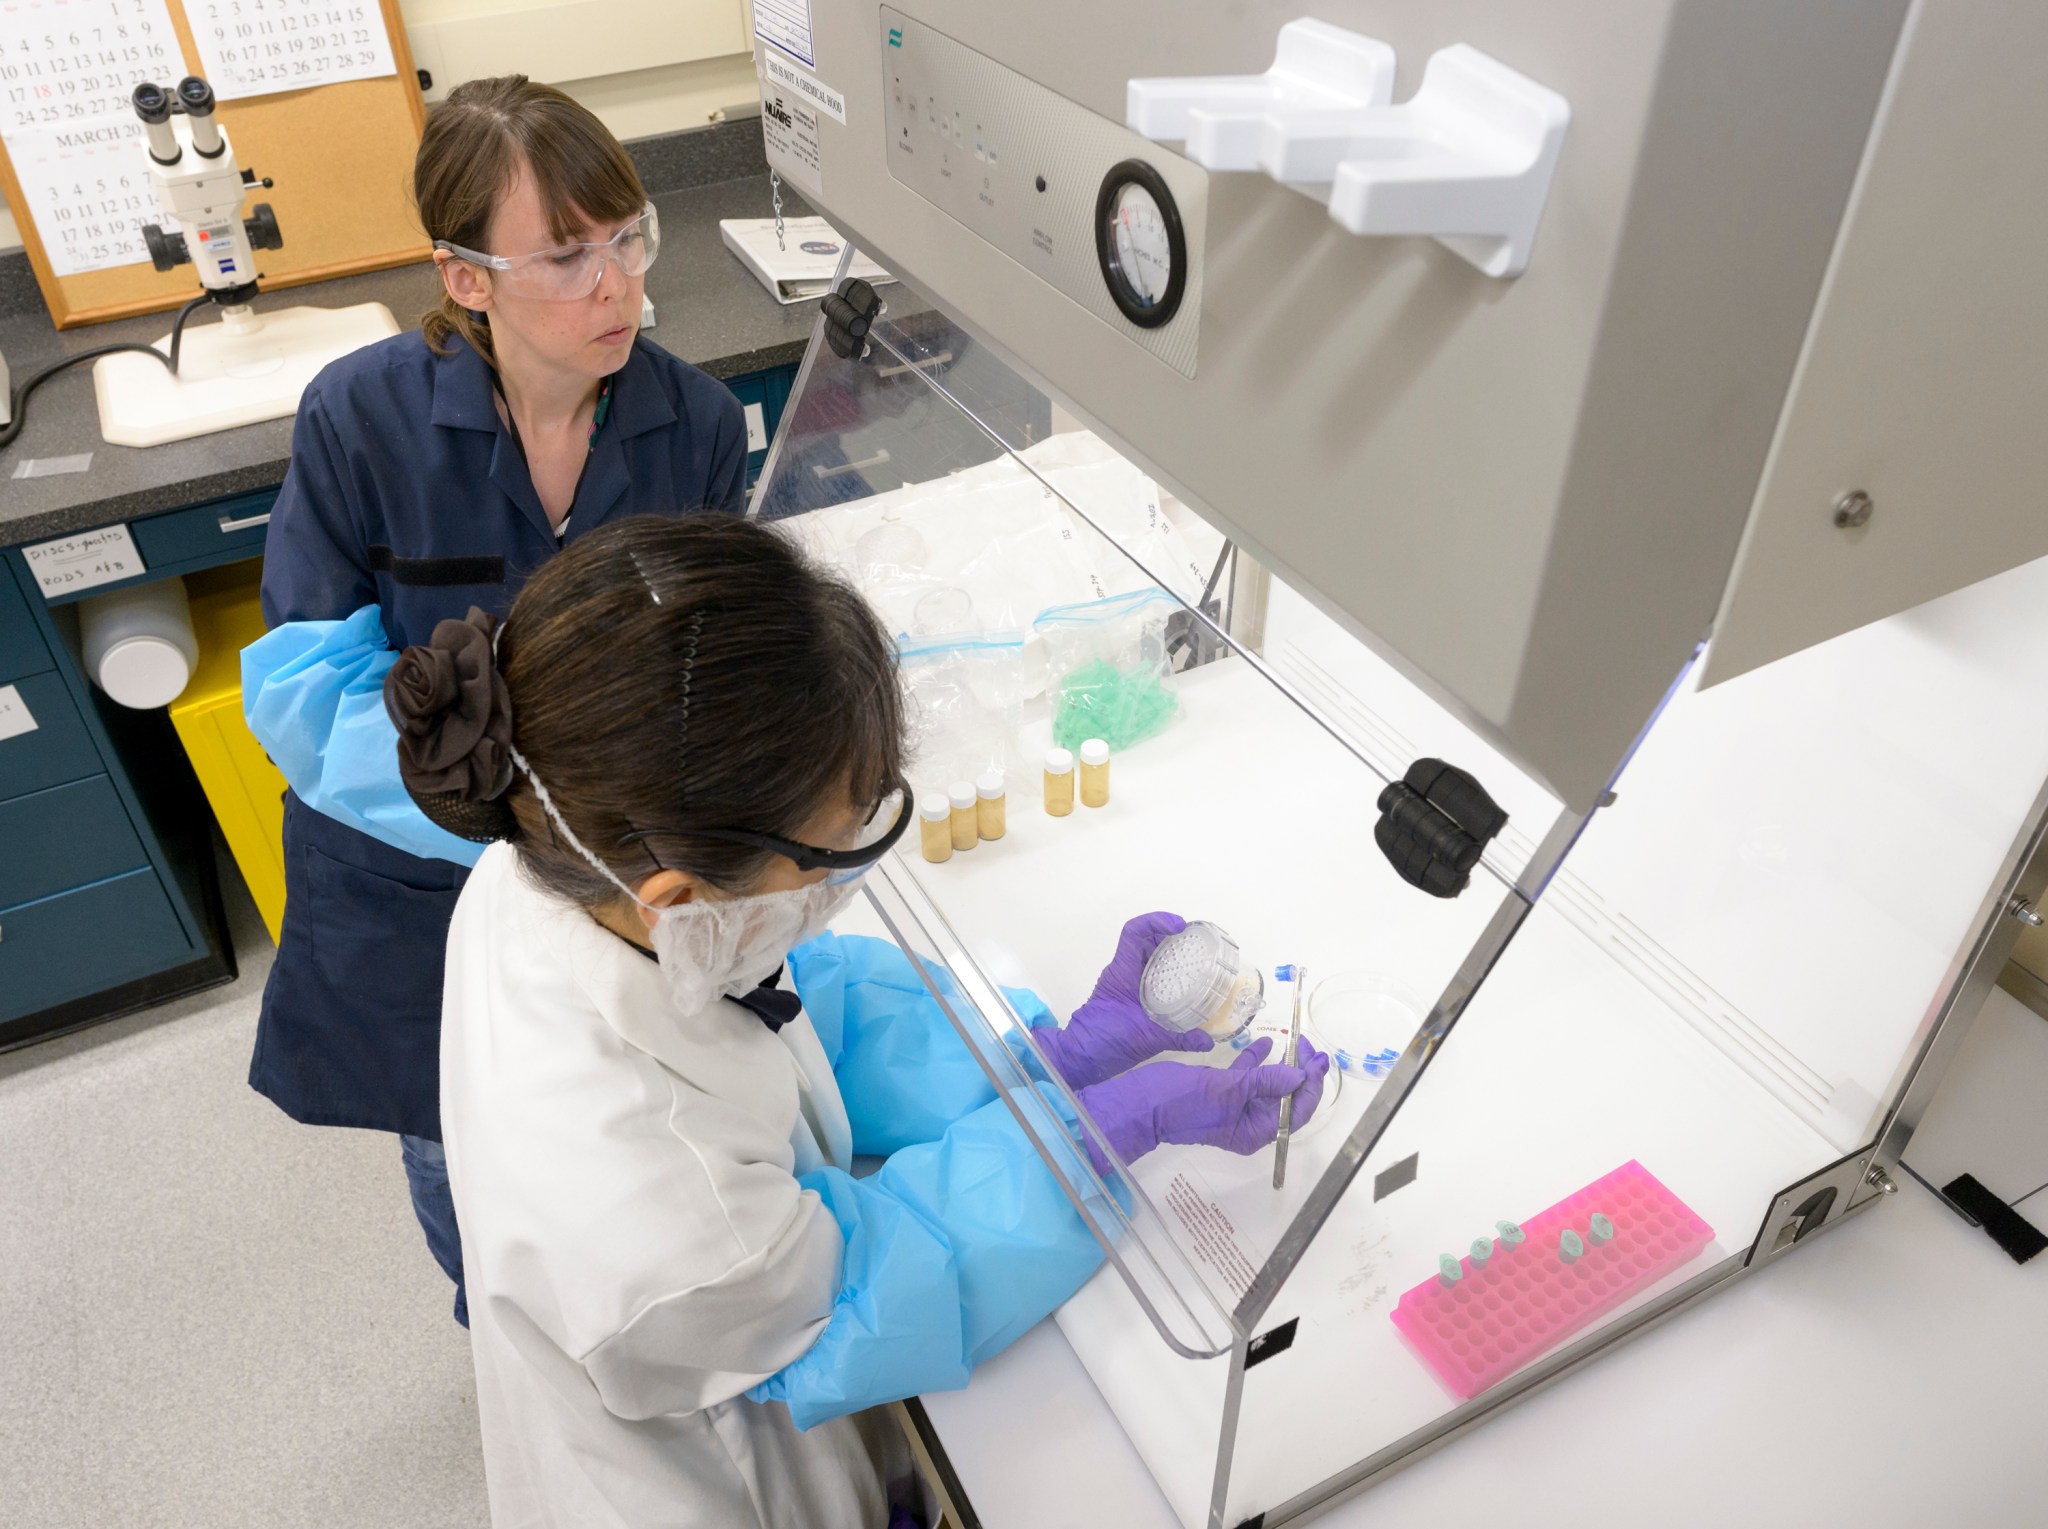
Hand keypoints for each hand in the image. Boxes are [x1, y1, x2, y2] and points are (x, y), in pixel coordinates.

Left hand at [1032, 912, 1213, 1088]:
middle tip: (1197, 944)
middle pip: (1146, 940)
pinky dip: (1167, 973)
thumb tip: (1208, 1041)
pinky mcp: (1131, 996)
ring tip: (1198, 960)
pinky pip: (1150, 975)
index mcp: (1122, 973)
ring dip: (1170, 953)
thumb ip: (1178, 1039)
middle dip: (1171, 936)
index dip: (1156, 921)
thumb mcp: (1144, 1039)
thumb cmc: (1102, 1041)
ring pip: (1149, 957)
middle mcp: (1124, 973)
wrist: (1080, 1058)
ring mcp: (1127, 984)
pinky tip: (1187, 985)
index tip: (1180, 927)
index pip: (1133, 932)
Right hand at [1077, 1037, 1330, 1167]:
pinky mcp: (1221, 1093)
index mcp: (1255, 1131)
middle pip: (1287, 1097)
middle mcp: (1250, 1122)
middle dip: (1302, 1073)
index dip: (1311, 1084)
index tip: (1317, 1058)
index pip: (1296, 1110)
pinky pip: (1247, 1077)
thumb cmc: (1181, 1101)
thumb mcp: (1226, 1090)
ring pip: (1269, 1085)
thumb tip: (1299, 1076)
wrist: (1140, 1105)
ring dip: (1284, 1065)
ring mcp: (1235, 1108)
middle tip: (1311, 1047)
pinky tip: (1264, 1043)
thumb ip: (1264, 1082)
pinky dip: (1257, 1061)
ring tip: (1295, 1042)